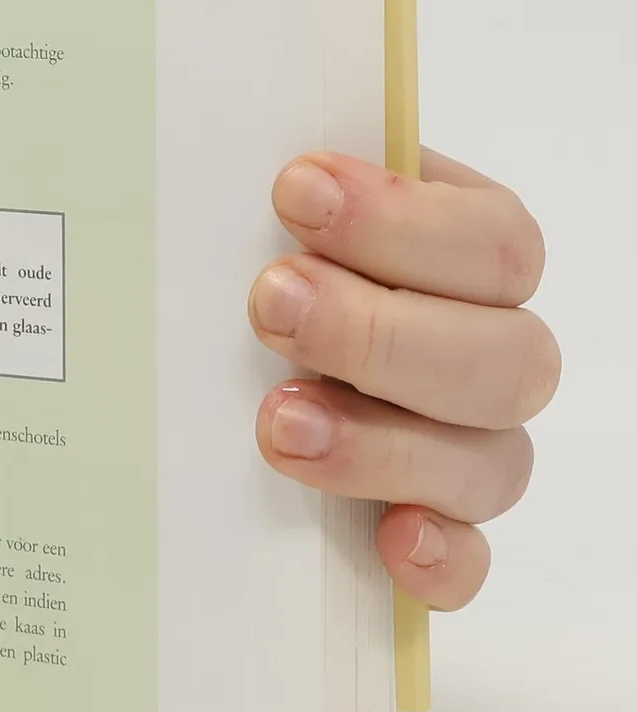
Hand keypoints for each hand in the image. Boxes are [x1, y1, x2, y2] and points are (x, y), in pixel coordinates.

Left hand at [250, 149, 556, 609]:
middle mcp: (484, 351)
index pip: (492, 241)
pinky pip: (469, 562)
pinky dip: (439, 558)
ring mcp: (466, 448)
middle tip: (269, 304)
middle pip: (503, 355)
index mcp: (462, 255)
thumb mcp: (253, 212)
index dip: (403, 219)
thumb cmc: (243, 263)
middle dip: (379, 331)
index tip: (293, 190)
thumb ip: (269, 188)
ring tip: (278, 422)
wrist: (208, 346)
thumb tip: (222, 149)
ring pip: (489, 461)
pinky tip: (390, 540)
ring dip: (383, 442)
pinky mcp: (433, 531)